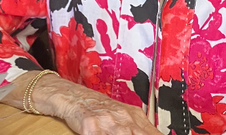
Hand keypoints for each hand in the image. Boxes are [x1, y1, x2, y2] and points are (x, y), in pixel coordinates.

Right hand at [5, 71, 160, 134]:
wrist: (71, 95)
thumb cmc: (97, 108)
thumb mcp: (122, 116)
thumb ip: (139, 127)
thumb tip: (155, 133)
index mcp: (134, 116)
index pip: (152, 133)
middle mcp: (123, 117)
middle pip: (138, 133)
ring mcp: (106, 121)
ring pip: (122, 134)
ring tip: (123, 134)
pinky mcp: (89, 126)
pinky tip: (101, 134)